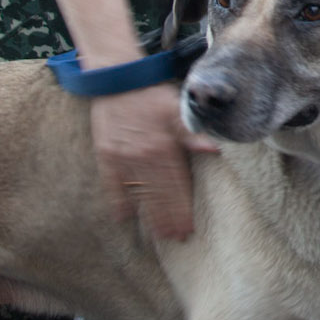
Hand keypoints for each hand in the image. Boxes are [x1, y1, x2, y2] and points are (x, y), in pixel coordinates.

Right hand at [90, 84, 219, 238]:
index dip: (182, 208)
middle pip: (158, 196)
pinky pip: (112, 186)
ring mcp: (122, 159)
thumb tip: (213, 149)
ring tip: (159, 235)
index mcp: (163, 147)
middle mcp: (142, 157)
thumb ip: (192, 132)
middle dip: (168, 219)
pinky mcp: (106, 157)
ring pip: (138, 194)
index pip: (175, 186)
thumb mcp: (177, 108)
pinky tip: (124, 218)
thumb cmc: (152, 95)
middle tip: (177, 239)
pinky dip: (118, 202)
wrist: (117, 80)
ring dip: (149, 216)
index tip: (189, 227)